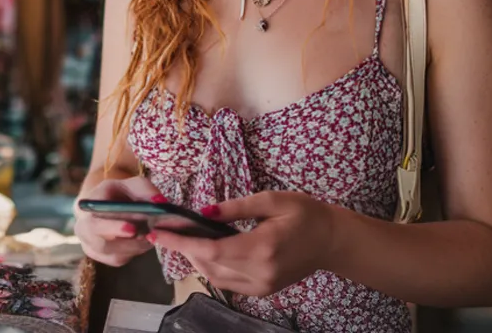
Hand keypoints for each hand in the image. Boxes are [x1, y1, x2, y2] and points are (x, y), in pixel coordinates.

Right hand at [74, 176, 165, 265]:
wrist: (109, 206)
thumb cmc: (120, 193)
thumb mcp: (131, 184)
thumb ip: (145, 189)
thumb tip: (159, 203)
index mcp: (86, 208)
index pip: (94, 223)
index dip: (112, 228)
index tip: (132, 228)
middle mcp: (83, 230)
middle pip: (102, 245)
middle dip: (128, 243)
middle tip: (148, 237)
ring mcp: (92, 247)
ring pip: (116, 255)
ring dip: (137, 246)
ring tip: (151, 233)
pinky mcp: (105, 258)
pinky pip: (122, 259)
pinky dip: (136, 250)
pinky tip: (143, 239)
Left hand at [147, 191, 336, 297]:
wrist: (332, 241)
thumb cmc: (305, 214)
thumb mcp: (272, 200)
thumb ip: (236, 207)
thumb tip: (204, 212)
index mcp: (262, 248)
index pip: (210, 251)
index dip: (181, 243)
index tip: (158, 233)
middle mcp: (259, 273)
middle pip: (208, 265)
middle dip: (183, 249)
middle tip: (166, 230)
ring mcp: (262, 286)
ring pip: (215, 277)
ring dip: (195, 259)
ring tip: (182, 238)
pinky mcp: (263, 291)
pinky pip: (228, 283)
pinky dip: (212, 268)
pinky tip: (205, 251)